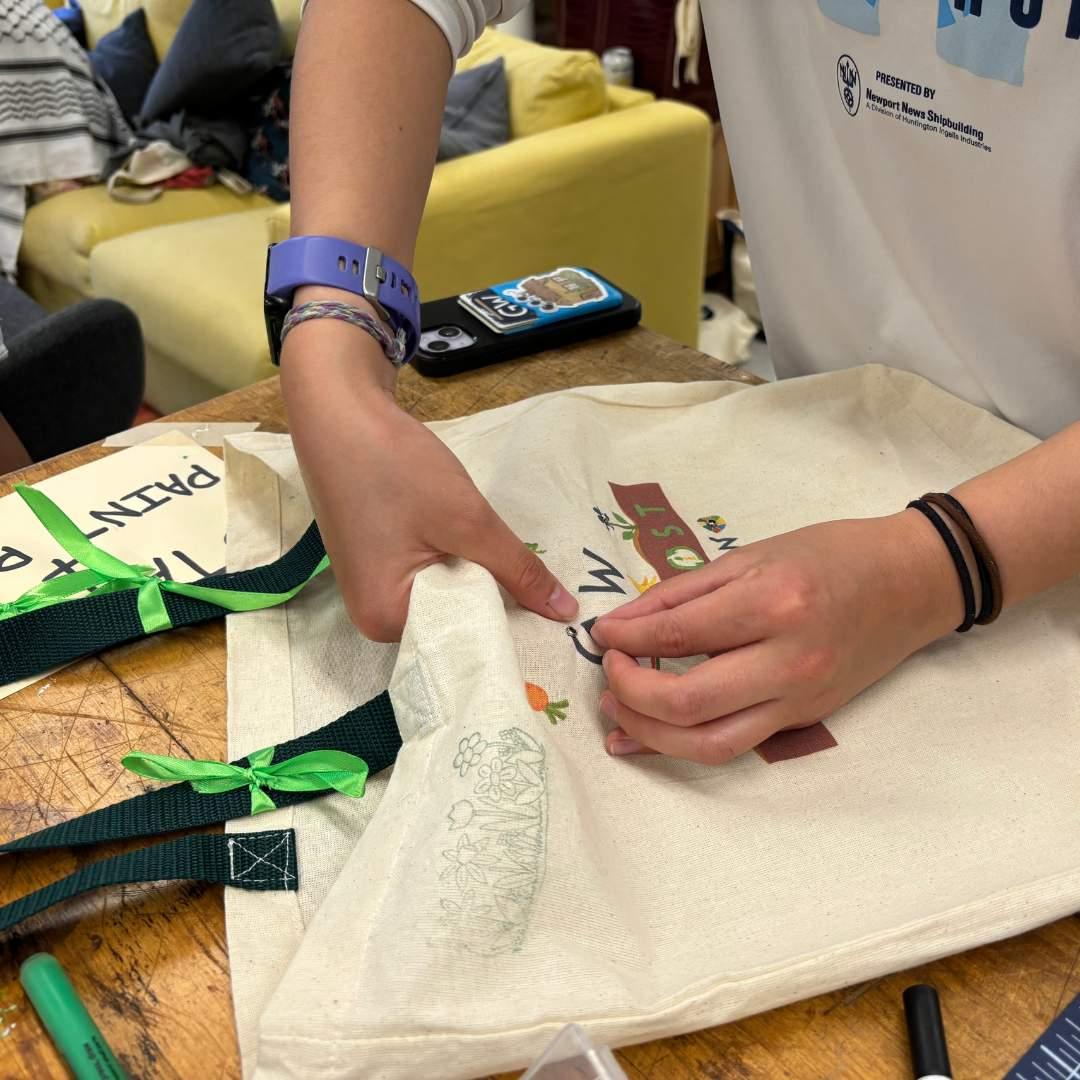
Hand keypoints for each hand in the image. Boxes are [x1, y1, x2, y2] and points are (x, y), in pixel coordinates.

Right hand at [281, 319, 576, 640]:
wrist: (338, 410)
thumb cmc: (395, 467)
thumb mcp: (468, 520)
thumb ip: (517, 570)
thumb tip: (566, 614)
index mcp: (385, 620)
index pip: (462, 635)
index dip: (506, 619)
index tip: (546, 608)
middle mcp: (372, 617)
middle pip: (453, 616)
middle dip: (489, 592)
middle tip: (526, 568)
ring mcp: (370, 587)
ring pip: (444, 590)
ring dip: (470, 568)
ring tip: (492, 545)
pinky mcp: (374, 560)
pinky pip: (426, 572)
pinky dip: (451, 555)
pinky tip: (462, 533)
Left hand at [590, 512, 959, 763]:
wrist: (911, 584)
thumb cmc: (830, 555)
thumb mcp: (751, 555)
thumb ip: (680, 592)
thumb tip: (620, 624)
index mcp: (772, 604)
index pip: (677, 635)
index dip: (625, 638)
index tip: (601, 633)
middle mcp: (787, 662)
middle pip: (686, 702)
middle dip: (628, 693)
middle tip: (608, 671)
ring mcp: (799, 700)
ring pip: (708, 744)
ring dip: (649, 734)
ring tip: (616, 712)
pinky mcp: (802, 721)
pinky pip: (733, 745)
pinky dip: (682, 746)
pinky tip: (648, 738)